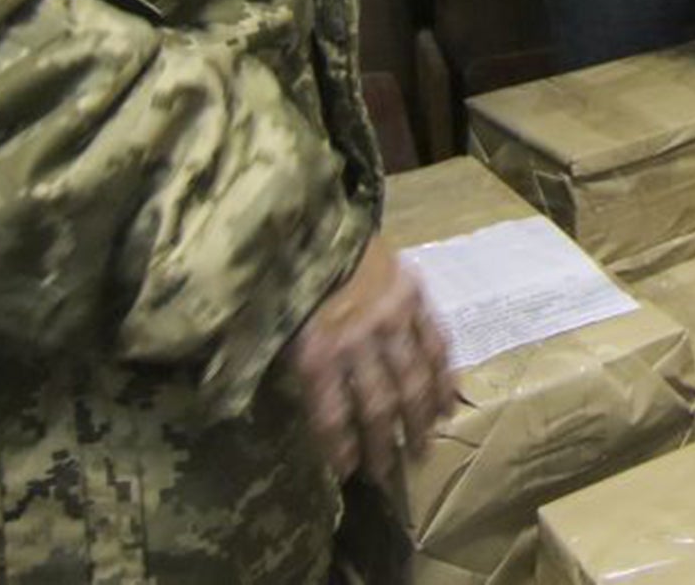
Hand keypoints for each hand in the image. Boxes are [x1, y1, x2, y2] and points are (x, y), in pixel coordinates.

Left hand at [286, 239, 454, 483]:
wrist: (318, 221)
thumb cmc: (287, 280)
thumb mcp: (267, 327)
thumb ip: (275, 368)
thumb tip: (246, 414)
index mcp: (316, 350)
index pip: (332, 414)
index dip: (342, 448)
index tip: (350, 474)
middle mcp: (358, 340)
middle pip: (378, 404)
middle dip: (386, 444)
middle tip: (392, 473)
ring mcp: (392, 318)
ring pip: (413, 380)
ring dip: (420, 419)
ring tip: (423, 448)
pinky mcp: (415, 298)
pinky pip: (436, 344)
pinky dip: (444, 377)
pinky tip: (448, 404)